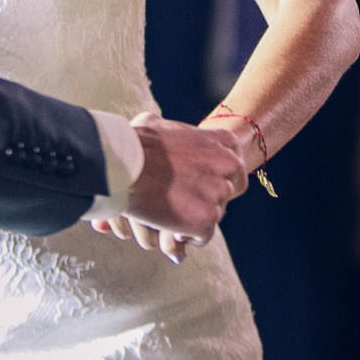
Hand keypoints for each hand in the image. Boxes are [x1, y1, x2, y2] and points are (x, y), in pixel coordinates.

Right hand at [104, 112, 245, 262]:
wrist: (124, 166)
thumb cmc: (135, 143)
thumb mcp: (158, 123)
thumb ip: (175, 131)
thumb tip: (162, 129)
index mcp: (223, 141)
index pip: (235, 167)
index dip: (217, 178)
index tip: (201, 183)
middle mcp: (228, 165)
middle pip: (227, 192)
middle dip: (207, 199)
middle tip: (183, 200)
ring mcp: (218, 193)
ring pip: (214, 214)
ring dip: (194, 216)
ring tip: (170, 211)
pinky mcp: (207, 219)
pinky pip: (203, 235)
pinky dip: (187, 235)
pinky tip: (170, 225)